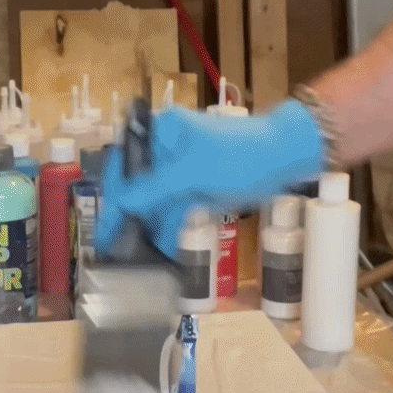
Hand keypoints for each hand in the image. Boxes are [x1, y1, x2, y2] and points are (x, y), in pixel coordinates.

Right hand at [96, 99, 323, 259]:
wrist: (287, 156)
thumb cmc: (240, 155)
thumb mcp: (194, 173)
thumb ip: (155, 189)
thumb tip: (122, 205)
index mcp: (161, 133)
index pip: (124, 164)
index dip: (113, 196)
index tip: (105, 228)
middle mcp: (166, 150)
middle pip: (137, 186)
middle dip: (126, 217)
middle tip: (113, 250)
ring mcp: (182, 172)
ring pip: (155, 202)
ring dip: (145, 228)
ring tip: (131, 259)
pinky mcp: (197, 189)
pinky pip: (175, 211)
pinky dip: (168, 230)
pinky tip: (158, 254)